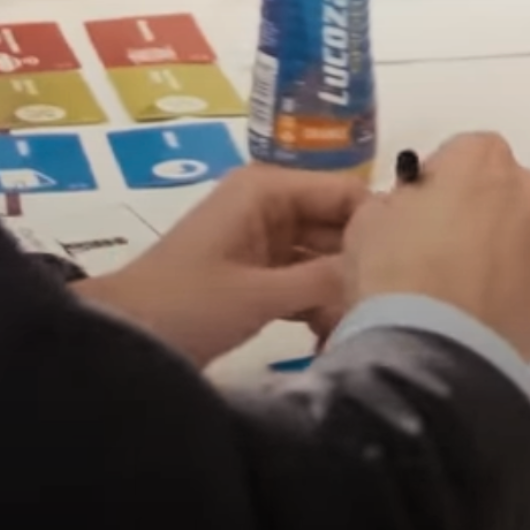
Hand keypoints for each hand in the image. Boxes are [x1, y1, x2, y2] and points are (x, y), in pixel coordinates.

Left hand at [77, 164, 367, 367]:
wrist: (118, 341)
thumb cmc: (184, 306)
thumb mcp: (260, 294)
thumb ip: (324, 280)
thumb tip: (384, 273)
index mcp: (267, 189)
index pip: (347, 191)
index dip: (379, 225)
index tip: (411, 268)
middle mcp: (267, 203)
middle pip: (337, 223)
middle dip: (360, 263)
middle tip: (388, 309)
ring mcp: (259, 238)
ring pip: (323, 254)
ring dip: (339, 289)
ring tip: (358, 328)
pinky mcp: (252, 272)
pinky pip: (302, 277)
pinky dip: (316, 302)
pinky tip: (332, 335)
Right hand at [343, 133, 529, 363]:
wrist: (440, 354)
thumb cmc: (398, 271)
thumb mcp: (368, 222)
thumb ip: (396, 203)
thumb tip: (412, 211)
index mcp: (483, 157)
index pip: (459, 154)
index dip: (434, 185)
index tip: (414, 216)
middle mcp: (529, 188)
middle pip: (500, 190)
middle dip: (475, 211)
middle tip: (438, 251)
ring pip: (521, 233)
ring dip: (498, 250)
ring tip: (459, 291)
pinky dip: (510, 287)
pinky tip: (477, 314)